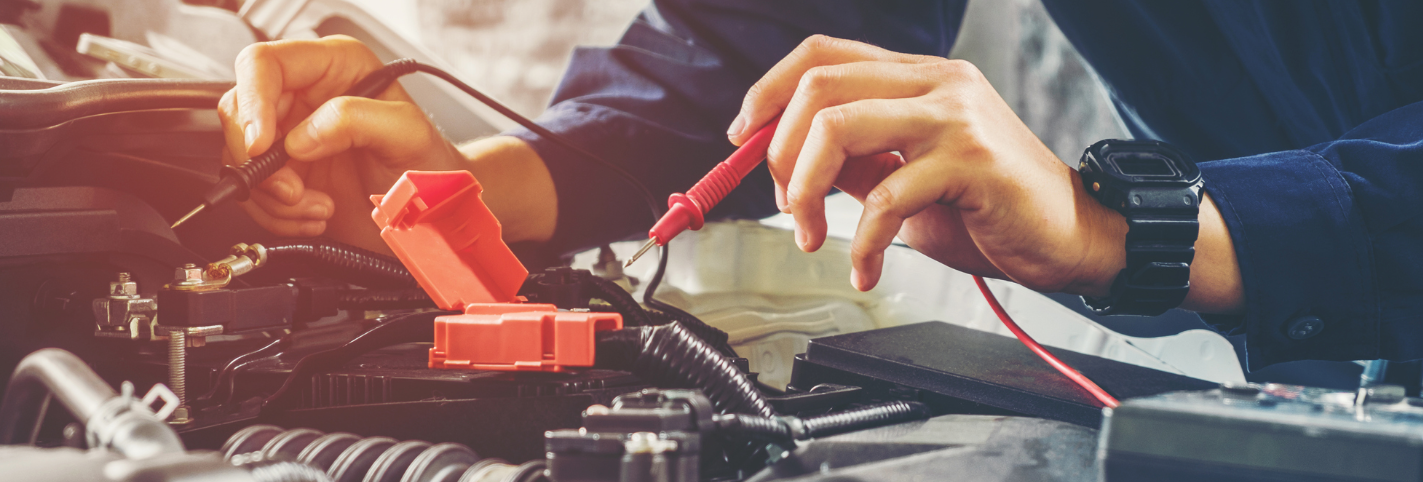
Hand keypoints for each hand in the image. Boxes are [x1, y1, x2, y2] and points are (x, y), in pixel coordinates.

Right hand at [218, 35, 467, 250]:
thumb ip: (357, 120)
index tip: (262, 144)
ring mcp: (292, 137)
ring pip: (241, 158)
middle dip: (261, 162)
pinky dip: (278, 214)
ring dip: (274, 196)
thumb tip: (303, 136)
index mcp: (333, 67)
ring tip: (319, 207)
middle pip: (240, 113)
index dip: (253, 102)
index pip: (263, 64)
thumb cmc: (430, 165)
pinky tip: (316, 214)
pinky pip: (254, 193)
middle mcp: (305, 97)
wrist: (434, 213)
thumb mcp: (406, 134)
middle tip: (295, 190)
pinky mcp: (287, 175)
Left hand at [731, 35, 1242, 312]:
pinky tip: (864, 267)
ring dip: (803, 191)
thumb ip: (857, 163)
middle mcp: (937, 82)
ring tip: (811, 237)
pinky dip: (860, 241)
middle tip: (783, 204)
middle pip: (819, 86)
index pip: (823, 54)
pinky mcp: (971, 161)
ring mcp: (955, 116)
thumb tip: (788, 165)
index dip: (769, 90)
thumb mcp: (908, 179)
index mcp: (918, 77)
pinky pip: (884, 196)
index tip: (742, 137)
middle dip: (779, 151)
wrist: (1074, 237)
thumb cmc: (992, 210)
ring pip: (839, 127)